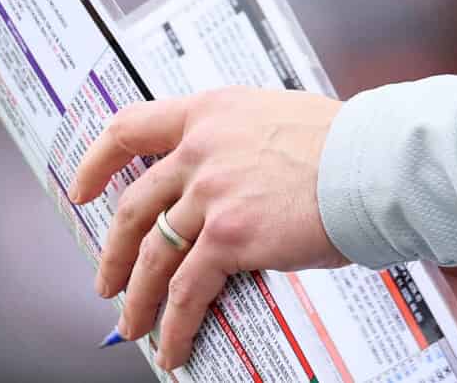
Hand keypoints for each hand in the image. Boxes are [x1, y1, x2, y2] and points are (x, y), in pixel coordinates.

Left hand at [67, 89, 347, 370]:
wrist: (375, 162)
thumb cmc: (345, 143)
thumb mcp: (277, 117)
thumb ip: (240, 141)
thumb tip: (232, 178)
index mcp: (211, 112)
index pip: (131, 127)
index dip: (96, 161)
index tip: (81, 188)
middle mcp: (201, 147)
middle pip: (134, 205)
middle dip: (113, 252)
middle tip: (106, 279)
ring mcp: (211, 191)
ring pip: (153, 255)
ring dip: (137, 298)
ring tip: (132, 325)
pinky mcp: (228, 235)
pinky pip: (187, 290)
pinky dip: (175, 324)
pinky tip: (174, 345)